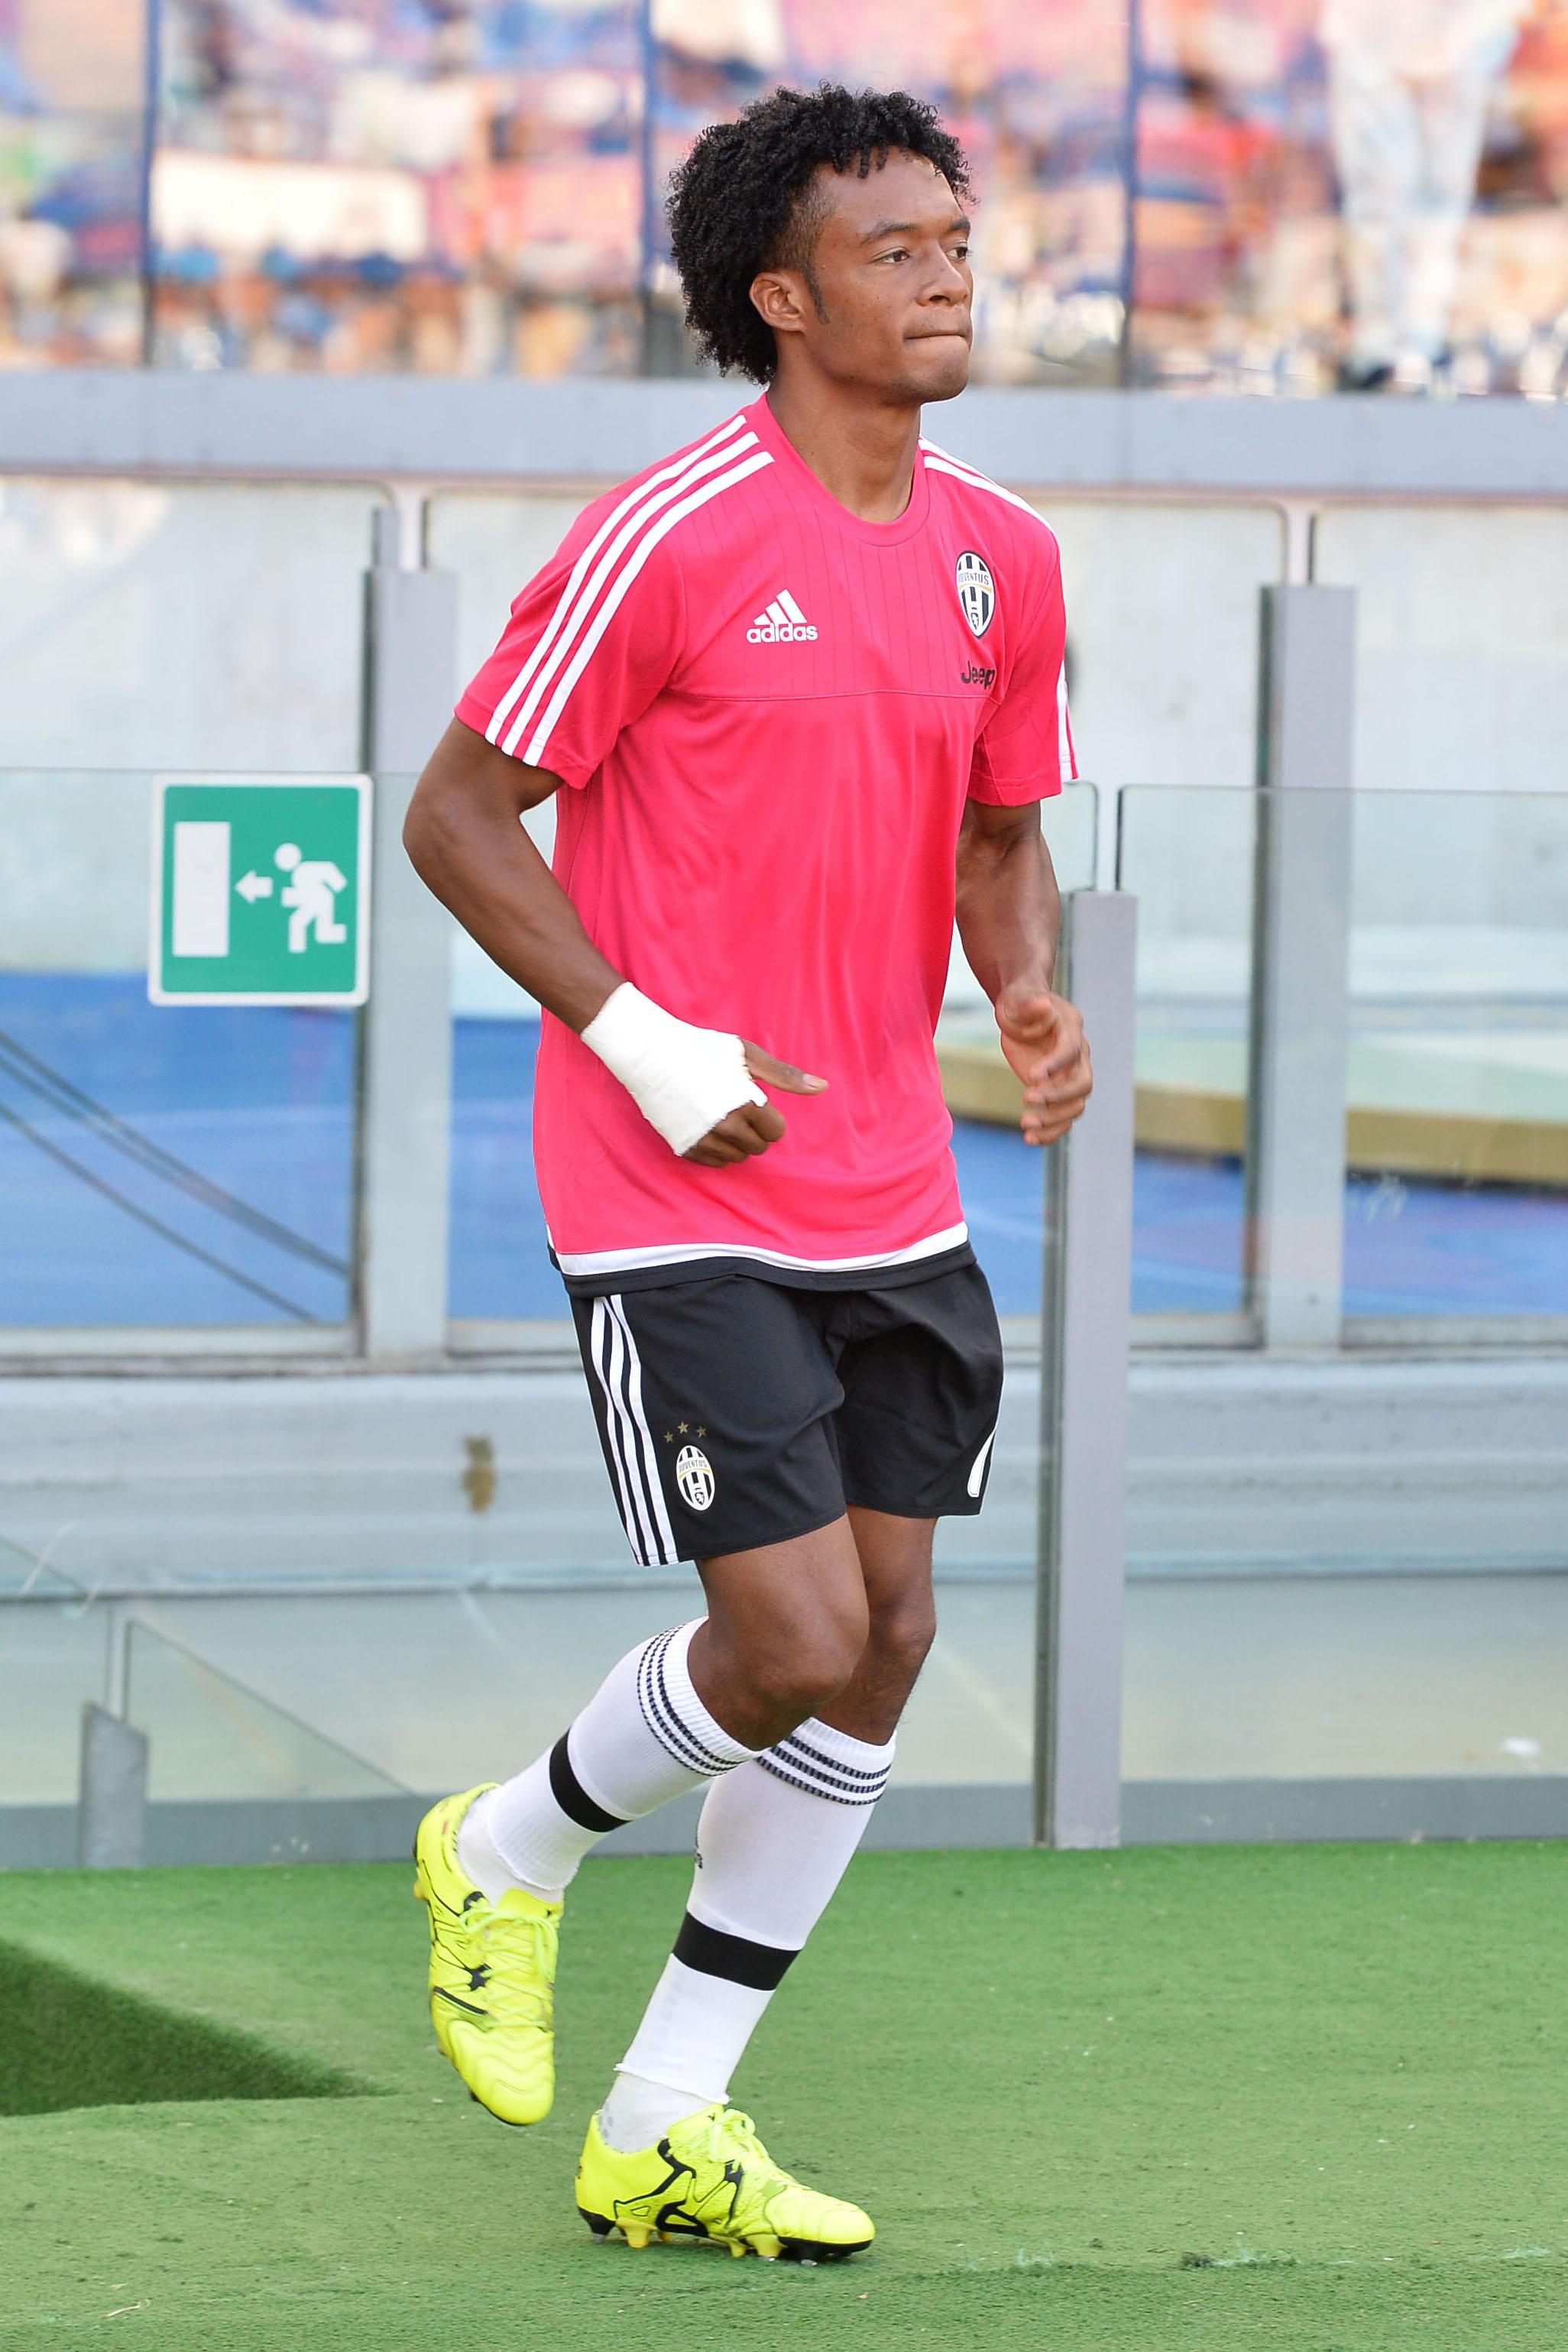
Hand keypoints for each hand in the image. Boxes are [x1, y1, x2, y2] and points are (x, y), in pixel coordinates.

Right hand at [683, 1042, 826, 1166]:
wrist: (650, 1055)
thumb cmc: (702, 1049)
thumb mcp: (747, 1054)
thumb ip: (785, 1075)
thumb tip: (823, 1088)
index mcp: (747, 1104)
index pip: (776, 1132)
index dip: (769, 1117)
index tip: (754, 1101)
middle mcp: (727, 1127)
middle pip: (758, 1148)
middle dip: (754, 1131)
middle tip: (736, 1107)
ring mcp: (704, 1140)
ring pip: (737, 1158)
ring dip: (735, 1142)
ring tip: (720, 1116)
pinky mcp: (685, 1148)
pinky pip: (713, 1162)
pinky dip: (715, 1149)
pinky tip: (706, 1126)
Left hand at [995, 983, 1092, 1146]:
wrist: (1021, 1013)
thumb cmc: (1019, 1002)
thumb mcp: (1017, 999)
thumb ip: (1028, 1003)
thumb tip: (1042, 1005)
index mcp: (1071, 1029)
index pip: (1071, 1050)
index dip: (1055, 1065)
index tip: (1030, 1077)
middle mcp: (1078, 1056)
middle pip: (1083, 1083)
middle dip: (1058, 1096)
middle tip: (1026, 1098)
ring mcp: (1070, 1076)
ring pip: (1076, 1105)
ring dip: (1054, 1120)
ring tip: (1025, 1125)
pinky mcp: (1058, 1091)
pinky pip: (1064, 1117)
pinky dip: (1051, 1131)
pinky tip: (1030, 1139)